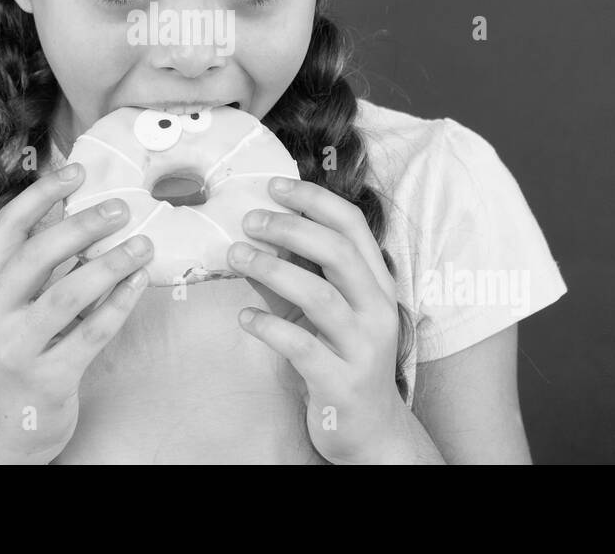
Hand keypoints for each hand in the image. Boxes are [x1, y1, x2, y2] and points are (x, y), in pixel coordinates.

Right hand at [0, 162, 153, 463]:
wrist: (10, 427)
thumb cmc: (21, 350)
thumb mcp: (14, 303)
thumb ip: (36, 260)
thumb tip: (68, 202)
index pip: (7, 228)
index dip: (42, 194)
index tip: (77, 170)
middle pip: (36, 256)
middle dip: (82, 226)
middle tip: (121, 208)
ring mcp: (16, 349)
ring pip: (67, 295)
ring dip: (110, 264)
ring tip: (143, 245)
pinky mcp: (48, 378)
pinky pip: (92, 332)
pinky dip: (120, 303)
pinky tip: (140, 282)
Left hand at [227, 176, 407, 464]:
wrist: (371, 430)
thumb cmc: (344, 358)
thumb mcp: (330, 311)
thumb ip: (304, 274)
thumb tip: (259, 233)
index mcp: (378, 284)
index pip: (352, 225)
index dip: (313, 199)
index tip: (274, 185)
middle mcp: (378, 310)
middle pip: (338, 252)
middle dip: (290, 228)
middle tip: (248, 219)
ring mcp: (362, 348)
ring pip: (319, 296)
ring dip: (272, 270)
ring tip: (236, 257)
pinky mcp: (341, 383)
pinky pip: (301, 347)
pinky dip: (268, 326)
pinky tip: (244, 317)